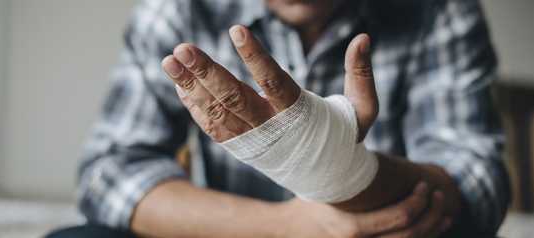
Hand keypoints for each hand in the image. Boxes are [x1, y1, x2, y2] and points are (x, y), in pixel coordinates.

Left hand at [161, 25, 378, 142]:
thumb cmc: (345, 136)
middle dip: (206, 72)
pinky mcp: (241, 146)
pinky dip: (194, 107)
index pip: (275, 81)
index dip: (255, 56)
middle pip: (234, 98)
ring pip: (217, 112)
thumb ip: (361, 74)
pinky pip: (212, 128)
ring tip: (170, 61)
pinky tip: (179, 84)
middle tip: (183, 49)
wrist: (327, 178)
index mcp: (300, 114)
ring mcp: (253, 139)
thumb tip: (363, 37)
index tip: (236, 31)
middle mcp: (272, 127)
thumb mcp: (363, 109)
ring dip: (191, 86)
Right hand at [279, 182, 450, 237]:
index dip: (419, 202)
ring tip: (442, 215)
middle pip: (410, 237)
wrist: (291, 232)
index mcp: (352, 229)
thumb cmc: (309, 200)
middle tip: (437, 195)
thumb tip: (370, 138)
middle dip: (430, 215)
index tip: (424, 185)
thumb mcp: (325, 184)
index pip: (400, 219)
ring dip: (431, 231)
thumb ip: (348, 170)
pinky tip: (428, 228)